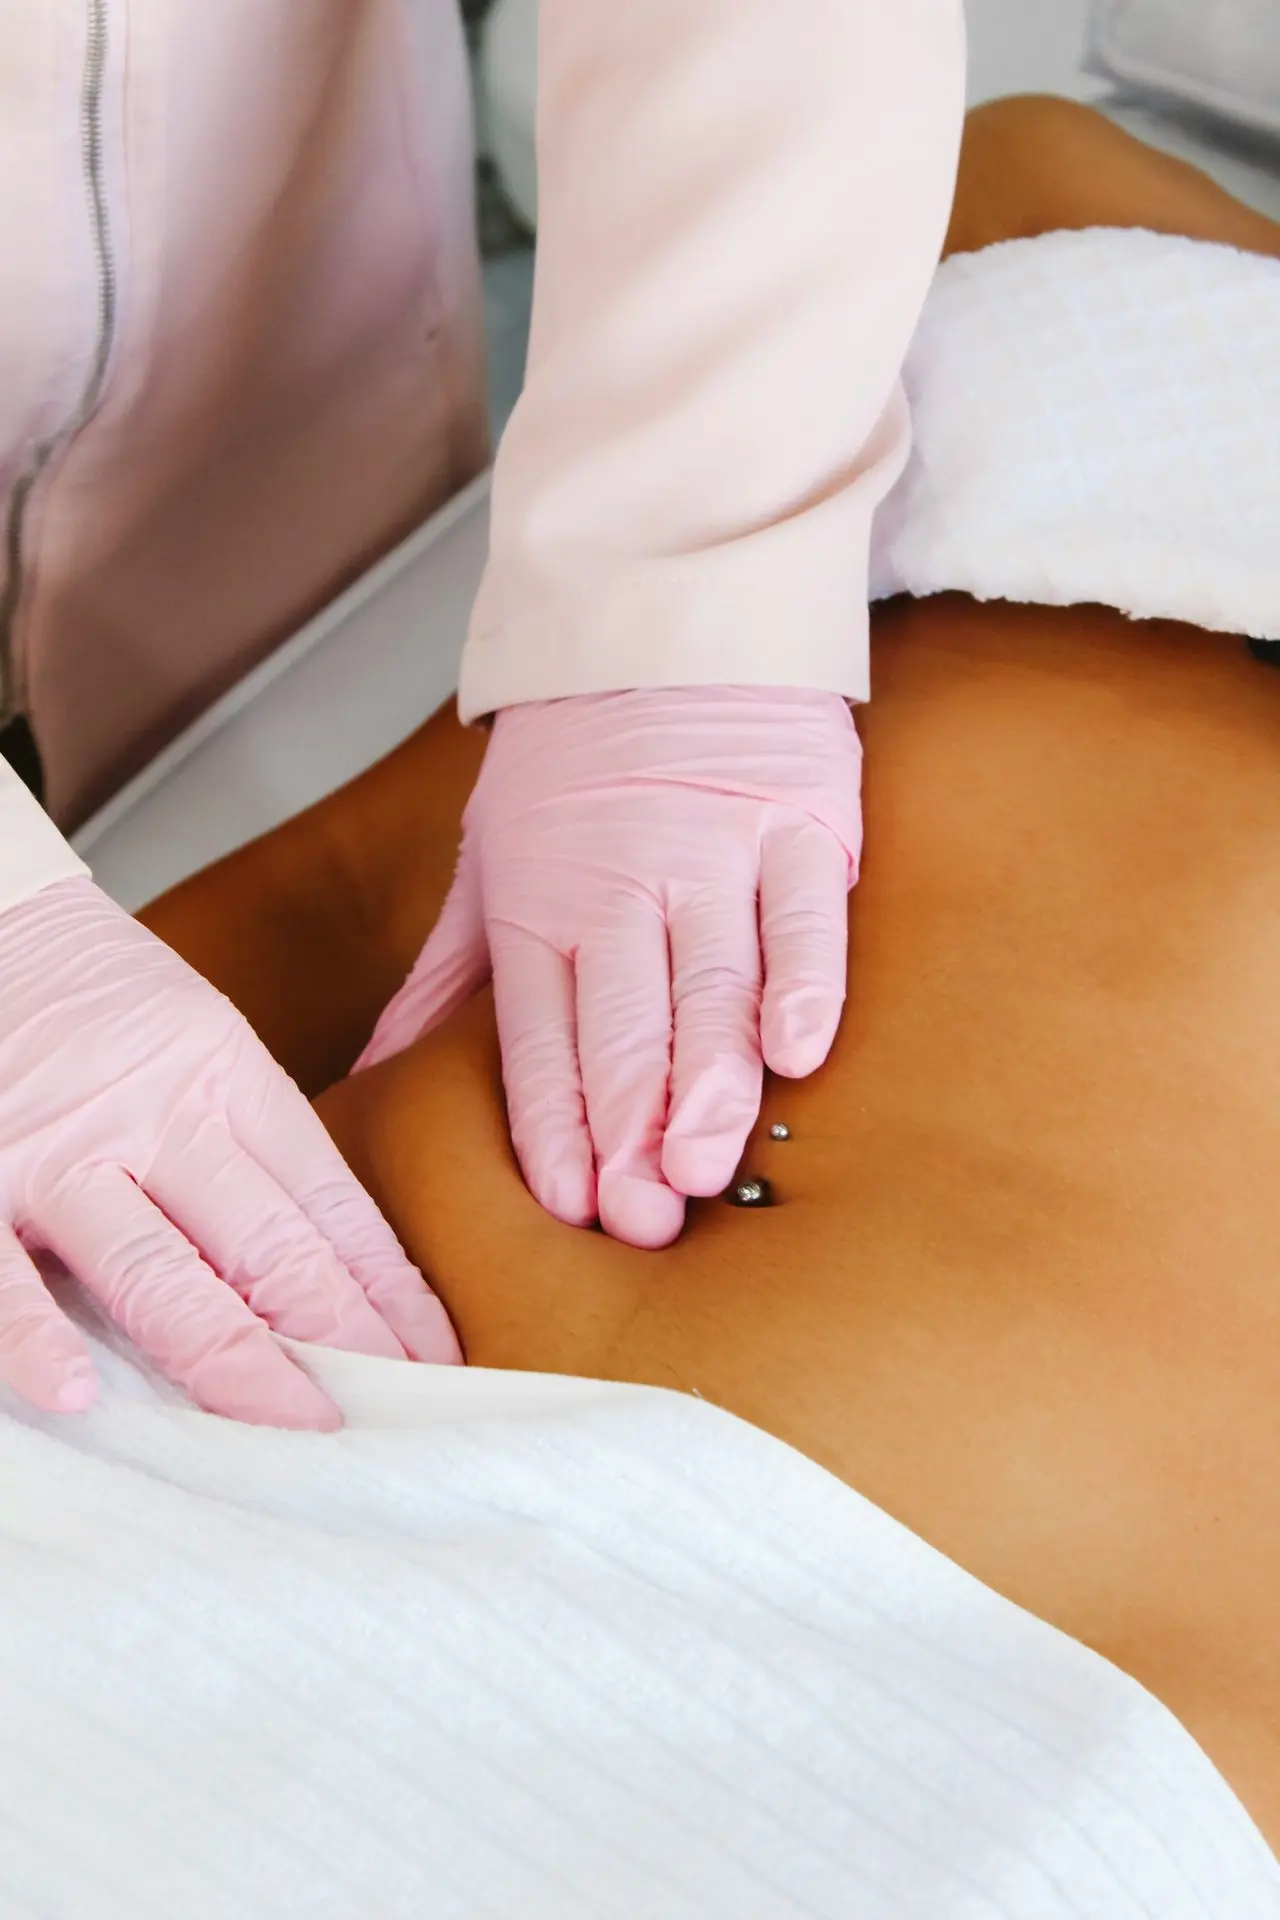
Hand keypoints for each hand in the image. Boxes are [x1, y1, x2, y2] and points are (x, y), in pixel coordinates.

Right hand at [0, 878, 459, 1425]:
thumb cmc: (99, 998)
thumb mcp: (203, 1041)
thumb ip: (254, 1141)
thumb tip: (342, 1261)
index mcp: (226, 1076)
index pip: (328, 1203)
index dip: (388, 1292)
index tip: (437, 1362)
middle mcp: (153, 1115)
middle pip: (266, 1244)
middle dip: (341, 1339)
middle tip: (400, 1414)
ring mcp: (58, 1152)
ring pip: (156, 1270)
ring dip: (229, 1358)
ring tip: (293, 1424)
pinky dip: (34, 1337)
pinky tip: (79, 1394)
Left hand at [357, 687, 860, 1248]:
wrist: (663, 621)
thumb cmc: (567, 763)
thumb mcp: (485, 860)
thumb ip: (445, 980)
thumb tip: (372, 1083)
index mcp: (538, 903)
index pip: (539, 1034)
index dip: (554, 1122)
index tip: (566, 1205)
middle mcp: (620, 883)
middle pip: (623, 1022)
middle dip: (627, 1127)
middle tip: (640, 1216)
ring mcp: (713, 851)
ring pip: (711, 981)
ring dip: (708, 1079)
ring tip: (706, 1163)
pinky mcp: (798, 819)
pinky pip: (804, 912)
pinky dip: (803, 979)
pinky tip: (800, 1052)